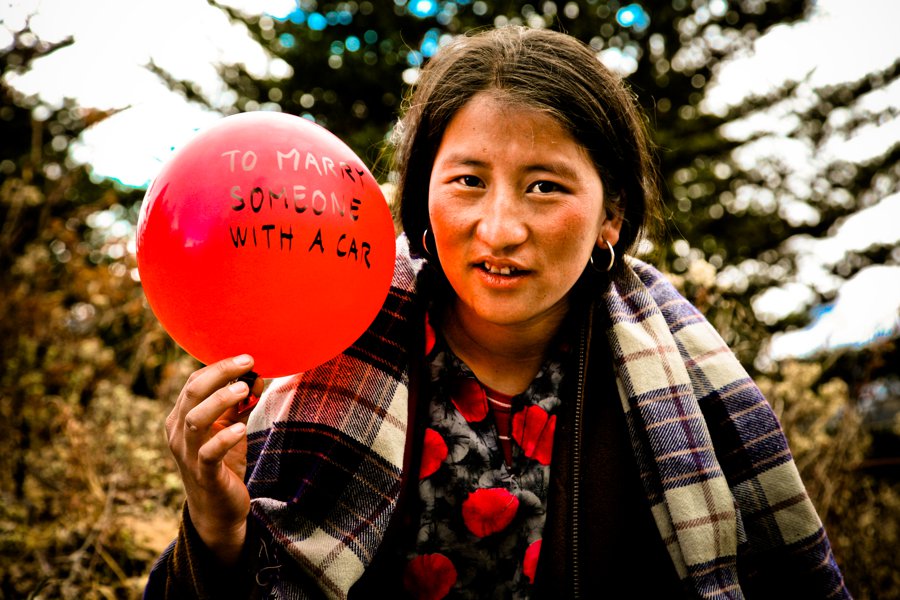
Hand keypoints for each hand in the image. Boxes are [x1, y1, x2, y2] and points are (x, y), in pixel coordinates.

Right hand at [165, 354, 263, 564]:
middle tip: (248, 362)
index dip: (220, 367)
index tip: (247, 358)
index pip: (195, 382)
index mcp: (182, 417)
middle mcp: (179, 432)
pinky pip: (209, 453)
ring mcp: (188, 454)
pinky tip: (241, 428)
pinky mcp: (204, 474)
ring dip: (221, 399)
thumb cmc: (224, 462)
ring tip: (245, 388)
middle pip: (193, 393)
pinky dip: (224, 438)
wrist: (218, 508)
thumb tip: (257, 377)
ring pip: (195, 418)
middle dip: (220, 373)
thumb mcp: (231, 427)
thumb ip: (241, 404)